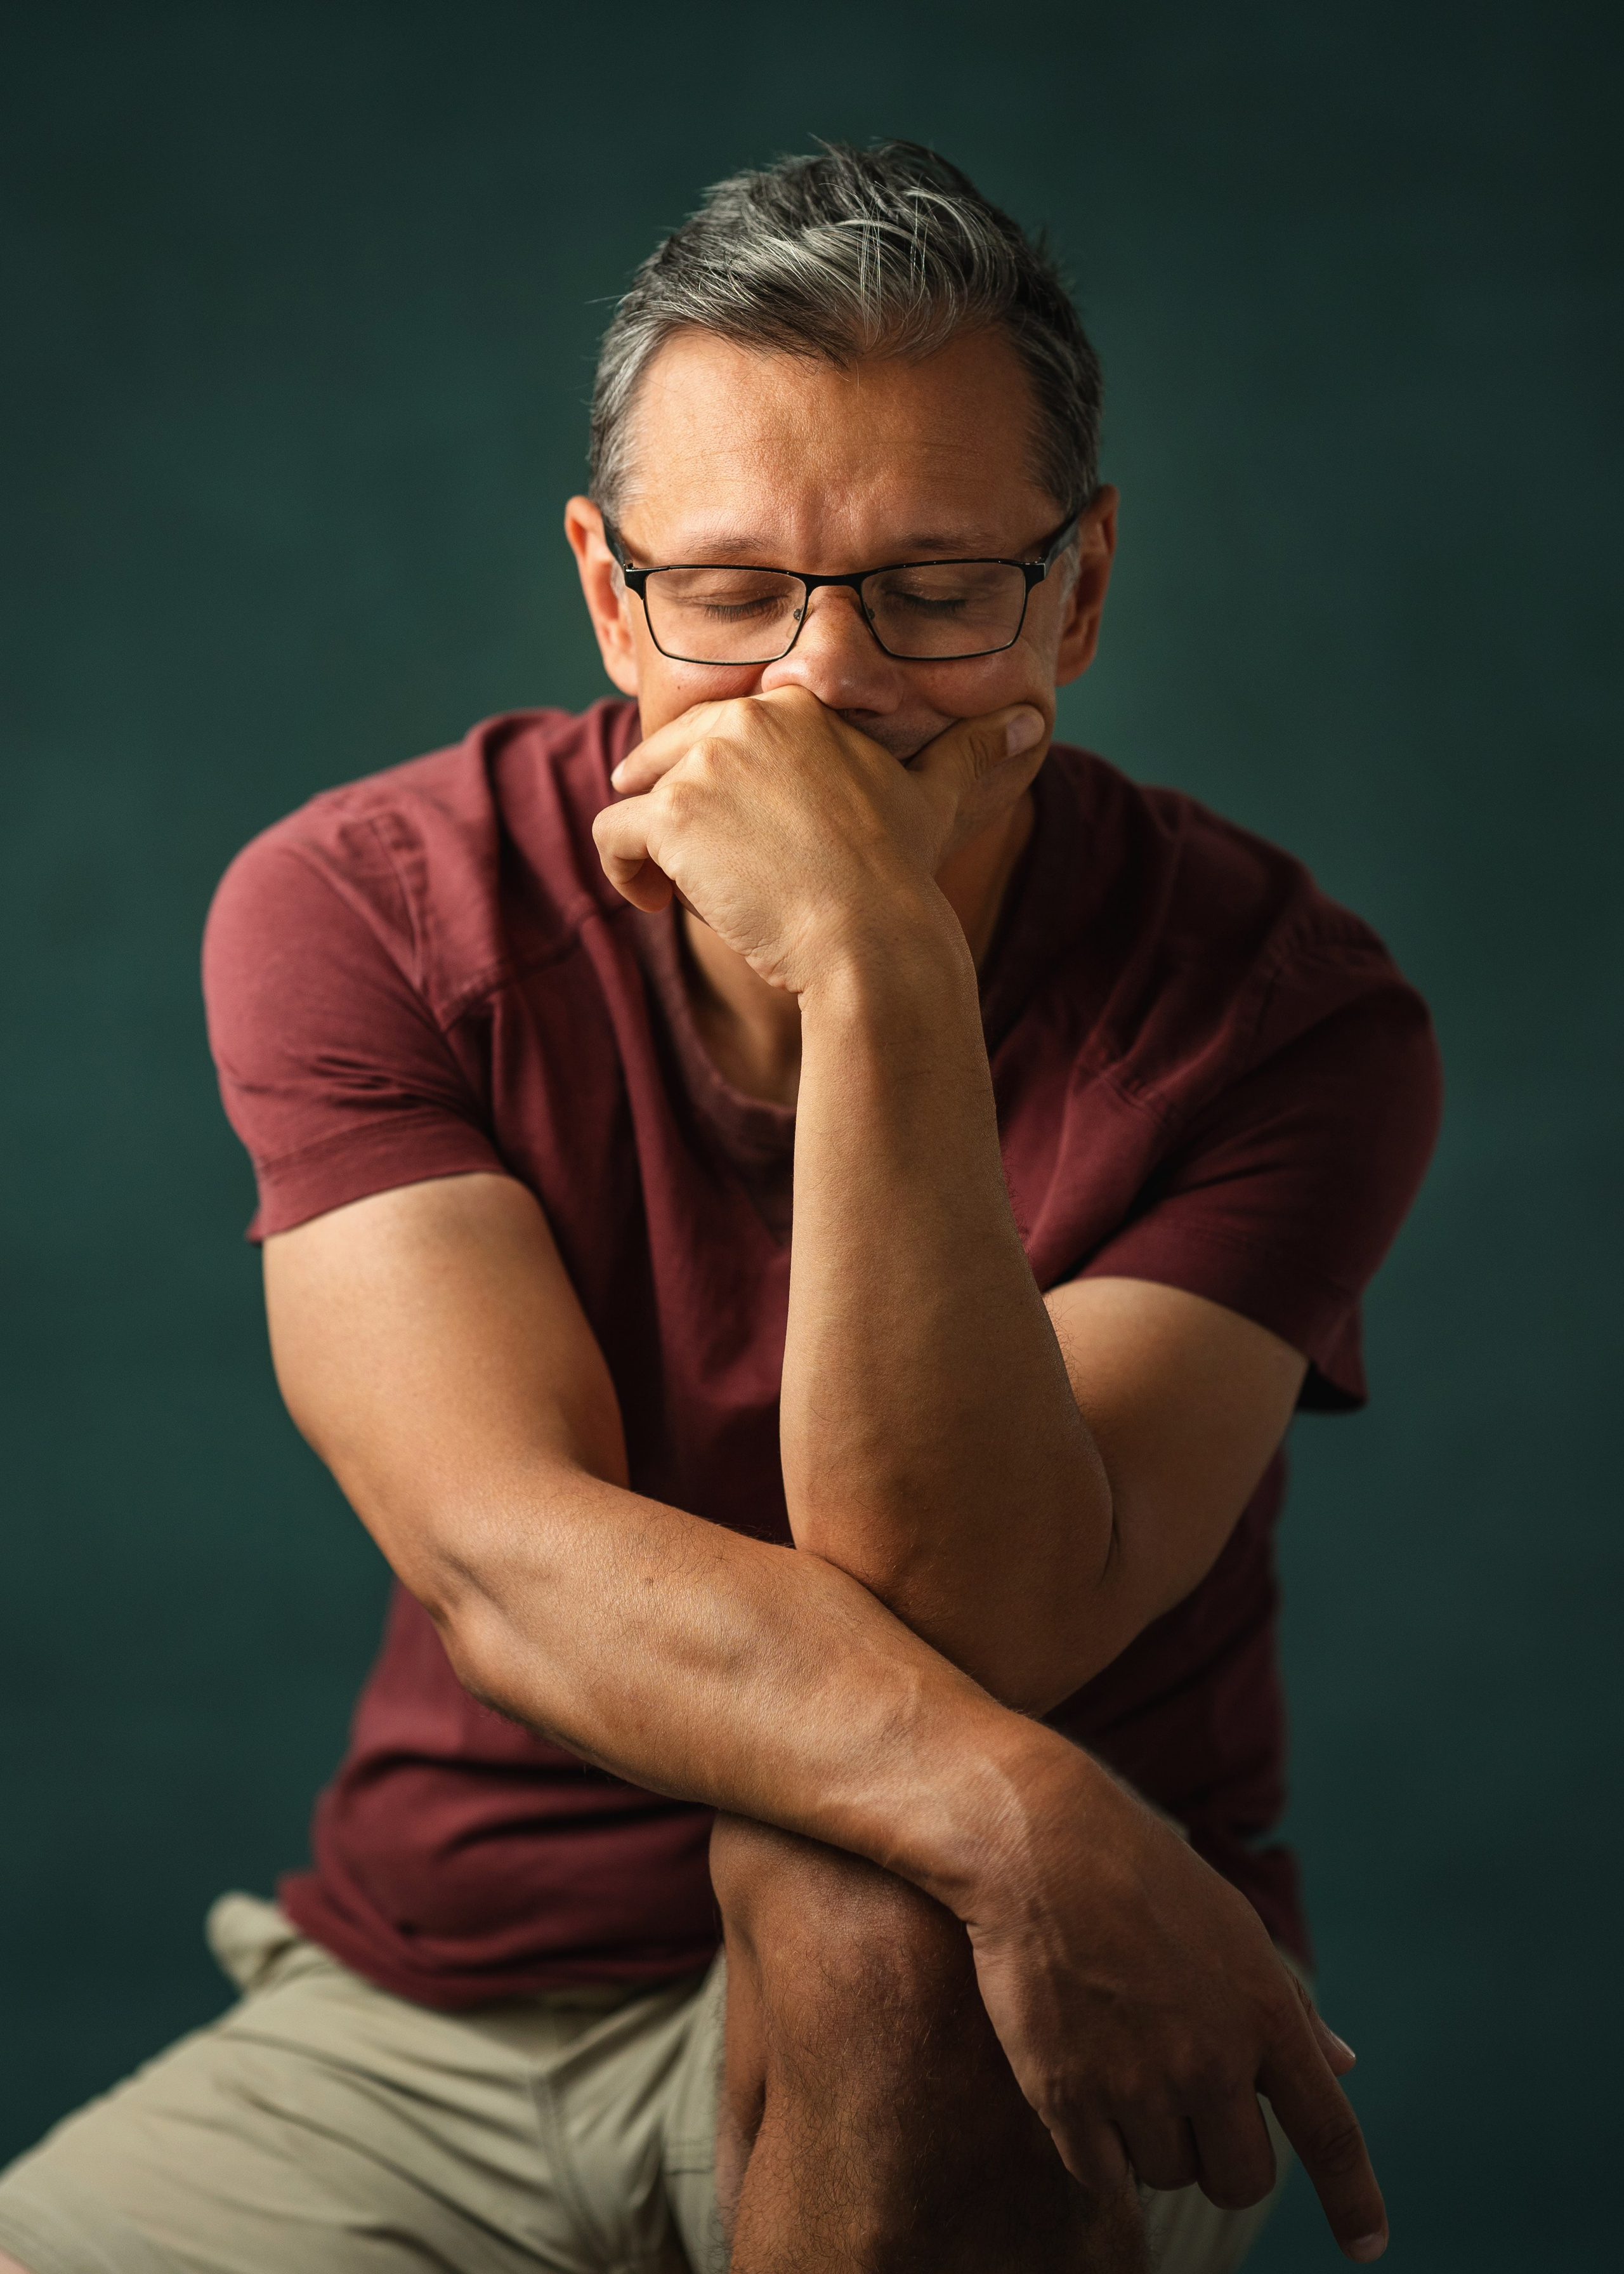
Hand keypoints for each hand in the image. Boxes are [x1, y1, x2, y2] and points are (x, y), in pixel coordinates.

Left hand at [593, 686, 1045, 993]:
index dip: (709, 774)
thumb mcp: (937, 798)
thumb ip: (969, 752)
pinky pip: (611, 834)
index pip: (721, 727)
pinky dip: (619, 872)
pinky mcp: (670, 816)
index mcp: (800, 705)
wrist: (871, 939)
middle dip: (662, 801)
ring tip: (663, 891)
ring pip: (633, 797)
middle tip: (677, 856)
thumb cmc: (903, 876)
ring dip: (642, 846)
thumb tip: (1028, 724)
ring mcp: (704, 765)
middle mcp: (747, 720)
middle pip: (666, 752)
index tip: (724, 825)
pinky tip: (652, 905)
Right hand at [963, 1745, 1388, 2261]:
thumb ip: (1289, 2008)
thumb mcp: (1233, 1925)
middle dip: (1221, 2158)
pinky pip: (1102, 2175)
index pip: (1329, 2132)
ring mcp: (1139, 2083)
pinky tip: (1083, 2091)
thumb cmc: (1140, 1873)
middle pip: (1241, 2178)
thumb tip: (1346, 2064)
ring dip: (1151, 2142)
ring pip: (1168, 2175)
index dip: (1353, 2200)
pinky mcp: (1069, 2096)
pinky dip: (1097, 2151)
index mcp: (1265, 2013)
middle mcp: (1212, 2061)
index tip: (1367, 2246)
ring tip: (1121, 2064)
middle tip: (1187, 2109)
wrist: (1038, 1843)